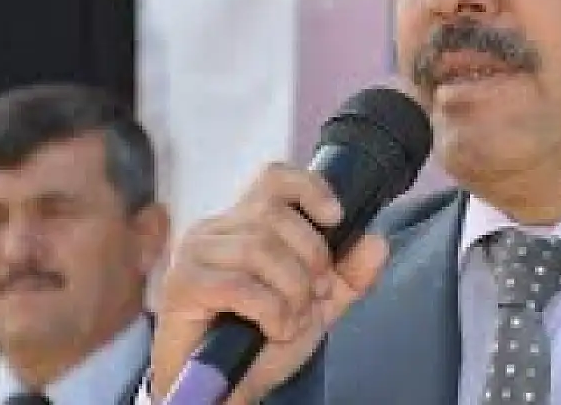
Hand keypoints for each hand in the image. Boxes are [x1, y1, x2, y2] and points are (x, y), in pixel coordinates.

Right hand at [148, 163, 387, 403]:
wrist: (226, 389)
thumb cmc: (263, 340)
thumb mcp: (320, 305)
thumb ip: (351, 275)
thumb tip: (377, 241)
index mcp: (246, 222)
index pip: (274, 178)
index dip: (309, 187)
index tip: (336, 217)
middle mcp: (216, 228)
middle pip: (275, 216)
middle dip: (311, 258)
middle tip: (315, 296)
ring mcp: (195, 254)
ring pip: (260, 249)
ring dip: (292, 291)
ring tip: (292, 320)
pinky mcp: (183, 285)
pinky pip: (240, 286)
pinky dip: (271, 312)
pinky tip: (275, 330)